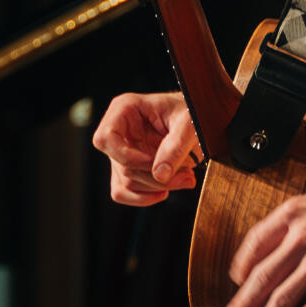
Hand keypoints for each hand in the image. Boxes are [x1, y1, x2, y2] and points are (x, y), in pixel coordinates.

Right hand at [92, 91, 199, 205]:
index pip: (105, 139)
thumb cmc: (192, 112)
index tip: (156, 162)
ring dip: (158, 187)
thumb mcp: (190, 123)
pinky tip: (166, 190)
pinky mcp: (127, 169)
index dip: (127, 157)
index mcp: (124, 109)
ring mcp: (121, 152)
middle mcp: (119, 130)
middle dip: (155, 176)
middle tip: (187, 175)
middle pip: (123, 165)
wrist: (200, 120)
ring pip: (126, 182)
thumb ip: (176, 146)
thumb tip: (160, 175)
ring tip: (185, 177)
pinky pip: (124, 193)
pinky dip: (145, 197)